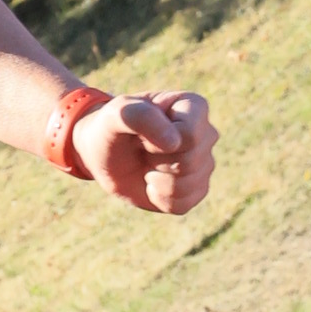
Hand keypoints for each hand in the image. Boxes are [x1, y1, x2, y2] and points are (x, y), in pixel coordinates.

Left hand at [75, 89, 215, 215]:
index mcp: (194, 106)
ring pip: (188, 185)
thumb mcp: (115, 114)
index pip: (190, 136)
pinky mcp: (196, 189)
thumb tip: (175, 143)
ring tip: (147, 164)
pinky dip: (159, 199)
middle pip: (190, 162)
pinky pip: (182, 205)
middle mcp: (206, 134)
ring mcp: (205, 163)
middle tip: (142, 150)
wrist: (104, 156)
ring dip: (156, 181)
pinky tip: (151, 183)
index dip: (157, 143)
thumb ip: (141, 116)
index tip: (140, 136)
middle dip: (156, 162)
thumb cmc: (112, 128)